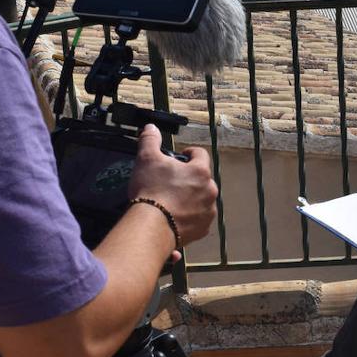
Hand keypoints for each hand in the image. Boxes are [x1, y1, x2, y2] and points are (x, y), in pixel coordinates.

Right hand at [129, 125, 218, 246]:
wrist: (151, 226)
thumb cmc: (151, 190)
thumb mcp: (146, 159)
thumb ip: (150, 140)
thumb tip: (150, 128)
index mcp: (200, 171)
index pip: (200, 154)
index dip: (189, 153)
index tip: (180, 156)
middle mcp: (210, 191)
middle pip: (202, 178)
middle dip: (189, 178)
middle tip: (171, 181)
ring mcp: (208, 211)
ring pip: (201, 199)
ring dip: (191, 198)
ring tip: (172, 201)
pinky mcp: (203, 229)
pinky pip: (198, 219)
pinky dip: (189, 217)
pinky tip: (174, 217)